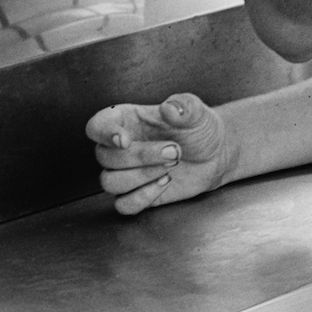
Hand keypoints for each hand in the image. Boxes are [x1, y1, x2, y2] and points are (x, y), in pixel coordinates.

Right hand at [86, 92, 232, 215]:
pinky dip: (143, 197)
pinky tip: (165, 182)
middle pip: (105, 157)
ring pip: (109, 182)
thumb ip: (184, 106)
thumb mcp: (196, 112)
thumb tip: (170, 108)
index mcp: (127, 120)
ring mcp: (125, 173)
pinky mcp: (135, 195)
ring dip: (141, 176)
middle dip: (141, 156)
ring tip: (172, 166)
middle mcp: (120, 148)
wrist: (214, 153)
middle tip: (174, 150)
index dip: (104, 133)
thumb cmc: (198, 128)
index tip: (124, 140)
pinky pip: (123, 205)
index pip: (97, 126)